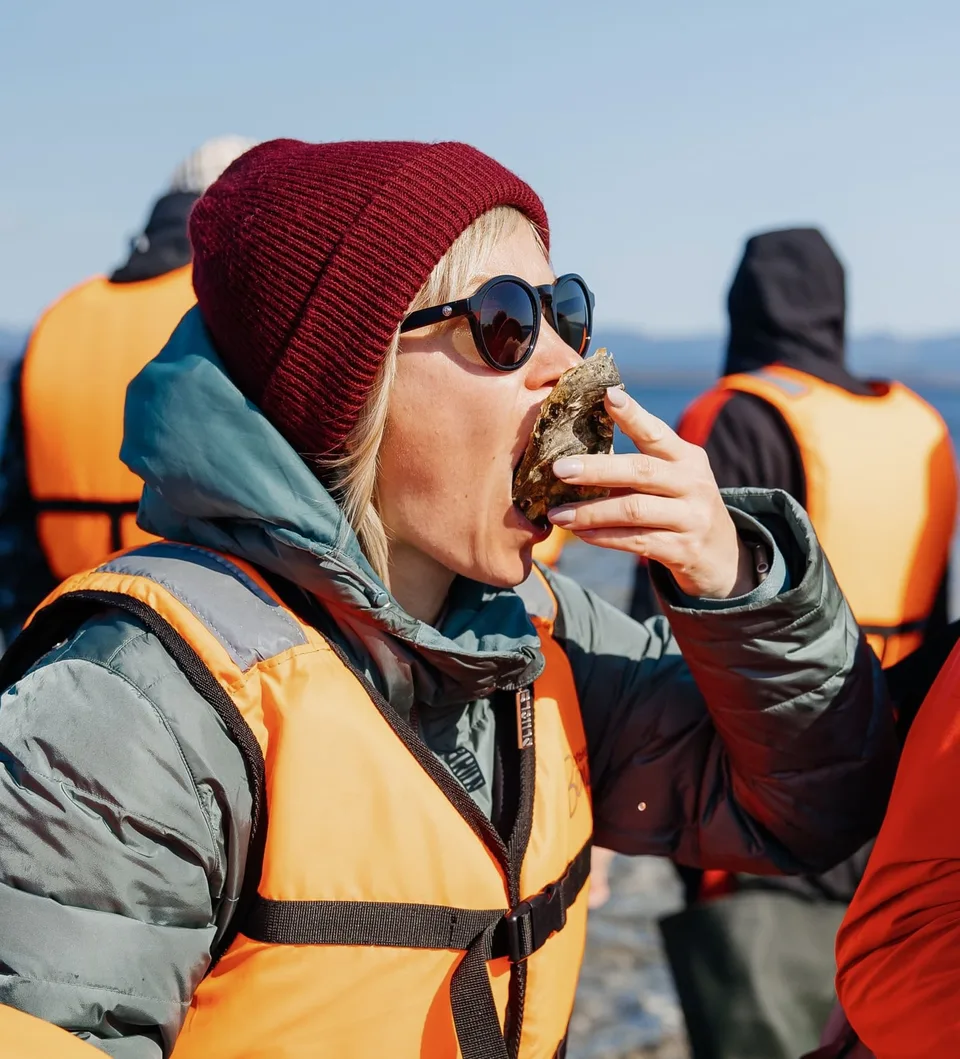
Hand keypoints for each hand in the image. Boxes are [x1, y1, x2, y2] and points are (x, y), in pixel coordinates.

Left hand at [548, 387, 755, 598]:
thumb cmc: (682, 508)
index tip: (608, 395)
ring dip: (590, 512)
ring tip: (558, 514)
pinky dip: (604, 537)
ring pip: (633, 510)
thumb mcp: (673, 479)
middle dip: (596, 469)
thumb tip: (576, 458)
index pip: (657, 432)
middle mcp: (693, 484)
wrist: (722, 557)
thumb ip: (638, 466)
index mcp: (687, 458)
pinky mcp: (683, 550)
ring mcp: (691, 518)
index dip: (633, 415)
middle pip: (640, 471)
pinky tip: (581, 534)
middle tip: (558, 469)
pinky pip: (636, 541)